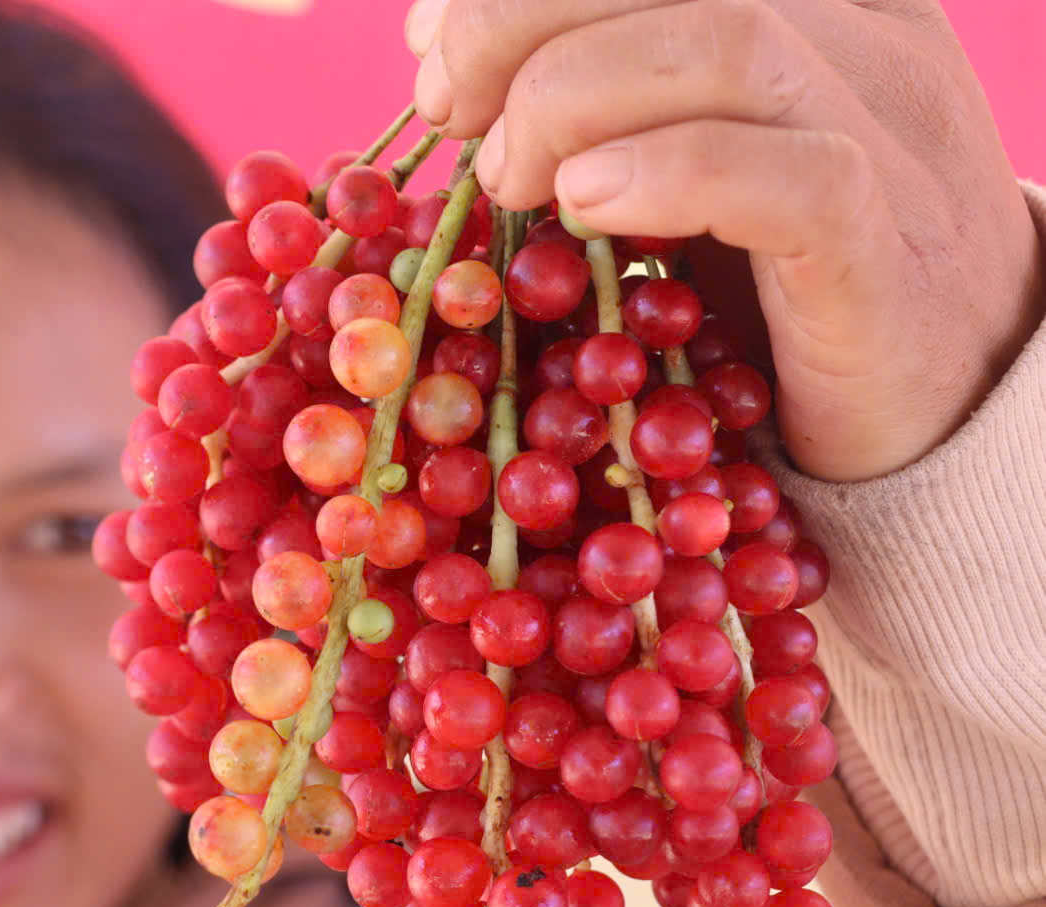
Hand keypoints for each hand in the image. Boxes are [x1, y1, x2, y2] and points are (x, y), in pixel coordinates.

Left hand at [405, 0, 1044, 480]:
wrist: (935, 406)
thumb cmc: (782, 284)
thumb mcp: (687, 166)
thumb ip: (607, 100)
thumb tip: (453, 59)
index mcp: (818, 4)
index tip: (430, 41)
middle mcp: (865, 42)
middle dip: (517, 23)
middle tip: (447, 111)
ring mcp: (889, 139)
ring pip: (730, 40)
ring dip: (571, 93)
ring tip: (508, 175)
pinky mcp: (883, 251)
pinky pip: (793, 175)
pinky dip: (670, 175)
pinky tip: (584, 201)